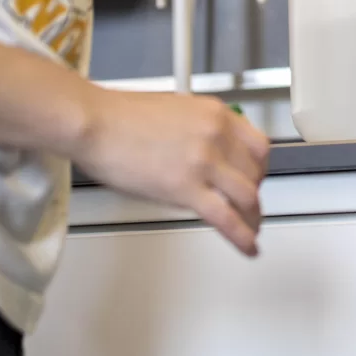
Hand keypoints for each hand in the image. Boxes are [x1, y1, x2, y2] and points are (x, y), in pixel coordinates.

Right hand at [73, 89, 271, 255]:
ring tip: (250, 230)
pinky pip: (227, 219)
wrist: (95, 123)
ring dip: (252, 218)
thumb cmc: (120, 116)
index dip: (260, 168)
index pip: (258, 145)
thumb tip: (205, 149)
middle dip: (254, 194)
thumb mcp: (175, 109)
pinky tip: (248, 246)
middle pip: (255, 173)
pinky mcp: (187, 189)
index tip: (255, 178)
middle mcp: (216, 135)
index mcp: (215, 113)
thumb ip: (198, 128)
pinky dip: (243, 237)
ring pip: (247, 198)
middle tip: (248, 206)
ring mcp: (204, 162)